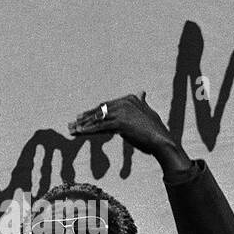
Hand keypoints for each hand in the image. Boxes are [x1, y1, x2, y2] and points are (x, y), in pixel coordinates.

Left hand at [69, 93, 191, 172]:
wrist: (162, 141)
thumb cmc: (155, 130)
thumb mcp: (147, 112)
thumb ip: (142, 102)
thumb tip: (141, 92)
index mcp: (130, 99)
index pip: (106, 106)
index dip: (93, 113)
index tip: (82, 117)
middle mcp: (124, 102)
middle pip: (100, 111)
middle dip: (85, 118)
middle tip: (72, 123)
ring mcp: (122, 111)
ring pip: (98, 119)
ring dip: (83, 125)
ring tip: (72, 129)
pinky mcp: (120, 122)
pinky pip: (100, 127)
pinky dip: (88, 130)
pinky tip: (79, 133)